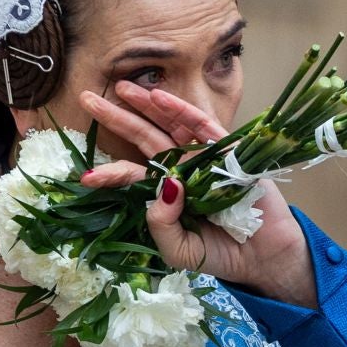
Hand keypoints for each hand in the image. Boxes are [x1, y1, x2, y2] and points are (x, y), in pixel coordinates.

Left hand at [75, 82, 316, 307]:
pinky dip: (182, 112)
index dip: (110, 173)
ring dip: (148, 105)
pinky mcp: (229, 152)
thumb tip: (164, 184)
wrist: (261, 259)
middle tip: (87, 98)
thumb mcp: (177, 248)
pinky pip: (204, 128)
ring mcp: (204, 158)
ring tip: (122, 88)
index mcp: (165, 193)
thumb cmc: (218, 254)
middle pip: (145, 138)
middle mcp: (181, 169)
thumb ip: (161, 222)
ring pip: (171, 126)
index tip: (85, 178)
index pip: (132, 175)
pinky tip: (160, 97)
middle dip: (118, 118)